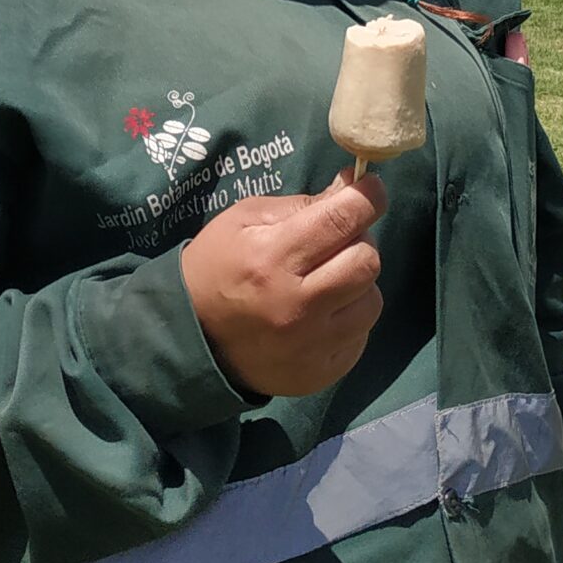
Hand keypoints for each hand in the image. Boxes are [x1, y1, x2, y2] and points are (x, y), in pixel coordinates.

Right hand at [179, 170, 384, 396]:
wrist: (191, 339)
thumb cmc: (216, 266)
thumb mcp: (244, 220)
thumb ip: (301, 204)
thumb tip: (353, 189)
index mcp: (272, 259)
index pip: (340, 221)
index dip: (367, 198)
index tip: (371, 189)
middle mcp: (297, 306)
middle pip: (366, 262)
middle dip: (359, 241)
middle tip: (338, 241)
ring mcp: (311, 346)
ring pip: (372, 301)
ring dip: (357, 283)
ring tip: (327, 281)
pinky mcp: (321, 374)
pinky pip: (361, 336)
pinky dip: (349, 318)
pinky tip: (321, 314)